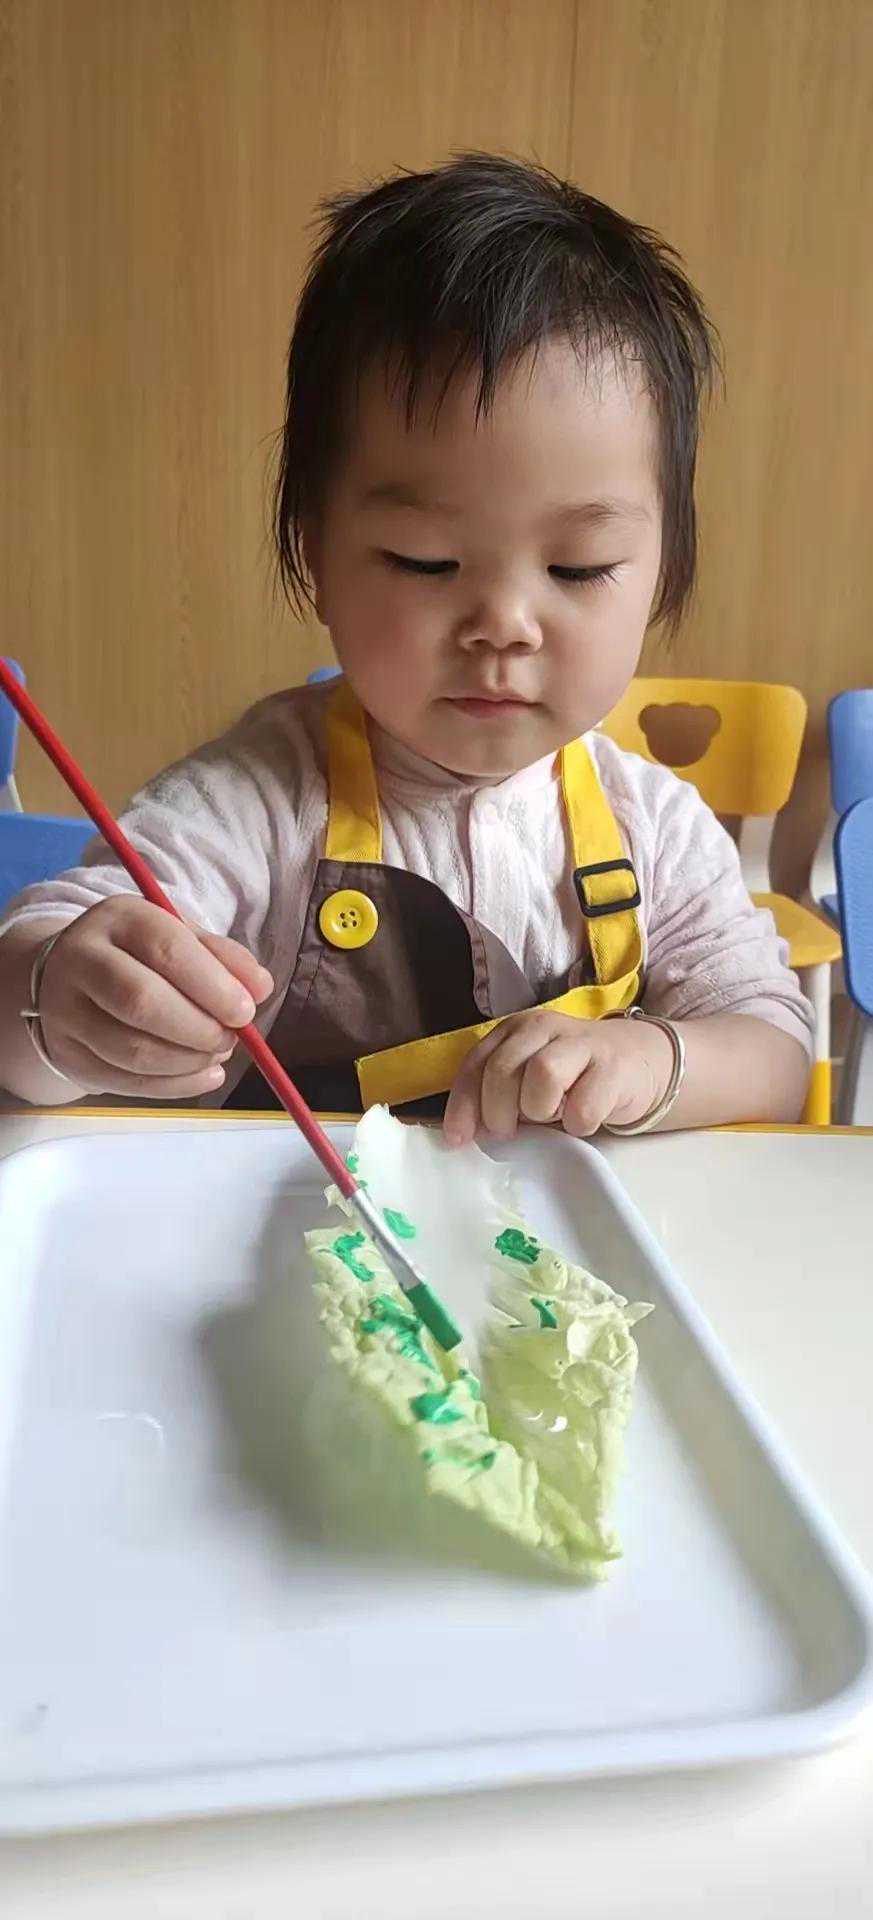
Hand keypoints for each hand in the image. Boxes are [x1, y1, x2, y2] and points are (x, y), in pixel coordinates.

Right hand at [38, 896, 273, 1097]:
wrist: (68, 974)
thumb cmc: (139, 954)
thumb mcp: (181, 938)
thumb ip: (224, 959)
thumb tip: (260, 988)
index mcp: (118, 919)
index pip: (166, 950)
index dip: (213, 986)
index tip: (245, 1011)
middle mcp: (81, 960)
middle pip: (142, 1002)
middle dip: (199, 1029)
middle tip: (229, 1040)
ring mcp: (63, 1010)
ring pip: (132, 1050)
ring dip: (188, 1063)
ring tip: (215, 1055)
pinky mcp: (65, 1053)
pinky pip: (123, 1082)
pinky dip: (173, 1087)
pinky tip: (201, 1076)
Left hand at [443, 1009, 672, 1146]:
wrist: (636, 1059)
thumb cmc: (573, 1075)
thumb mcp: (527, 1077)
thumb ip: (497, 1094)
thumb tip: (467, 1132)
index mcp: (515, 1030)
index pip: (476, 1064)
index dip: (463, 1105)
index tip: (458, 1140)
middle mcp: (544, 1028)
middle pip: (503, 1068)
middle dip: (498, 1110)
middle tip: (510, 1130)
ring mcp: (581, 1043)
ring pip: (543, 1074)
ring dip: (539, 1109)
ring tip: (551, 1114)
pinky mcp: (613, 1067)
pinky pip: (584, 1106)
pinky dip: (577, 1123)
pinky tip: (581, 1118)